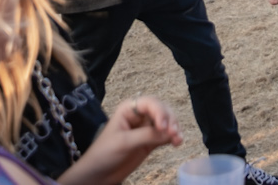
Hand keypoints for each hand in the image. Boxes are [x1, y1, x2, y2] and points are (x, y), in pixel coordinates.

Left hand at [69, 97, 183, 184]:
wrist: (99, 174)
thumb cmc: (105, 153)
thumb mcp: (123, 142)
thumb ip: (146, 136)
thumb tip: (169, 133)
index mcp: (129, 109)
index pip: (150, 103)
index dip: (160, 111)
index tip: (164, 127)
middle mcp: (140, 115)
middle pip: (162, 110)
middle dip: (170, 120)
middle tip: (174, 133)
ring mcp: (146, 128)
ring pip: (167, 122)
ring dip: (175, 129)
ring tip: (178, 140)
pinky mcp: (151, 141)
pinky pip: (166, 136)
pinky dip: (173, 138)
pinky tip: (178, 143)